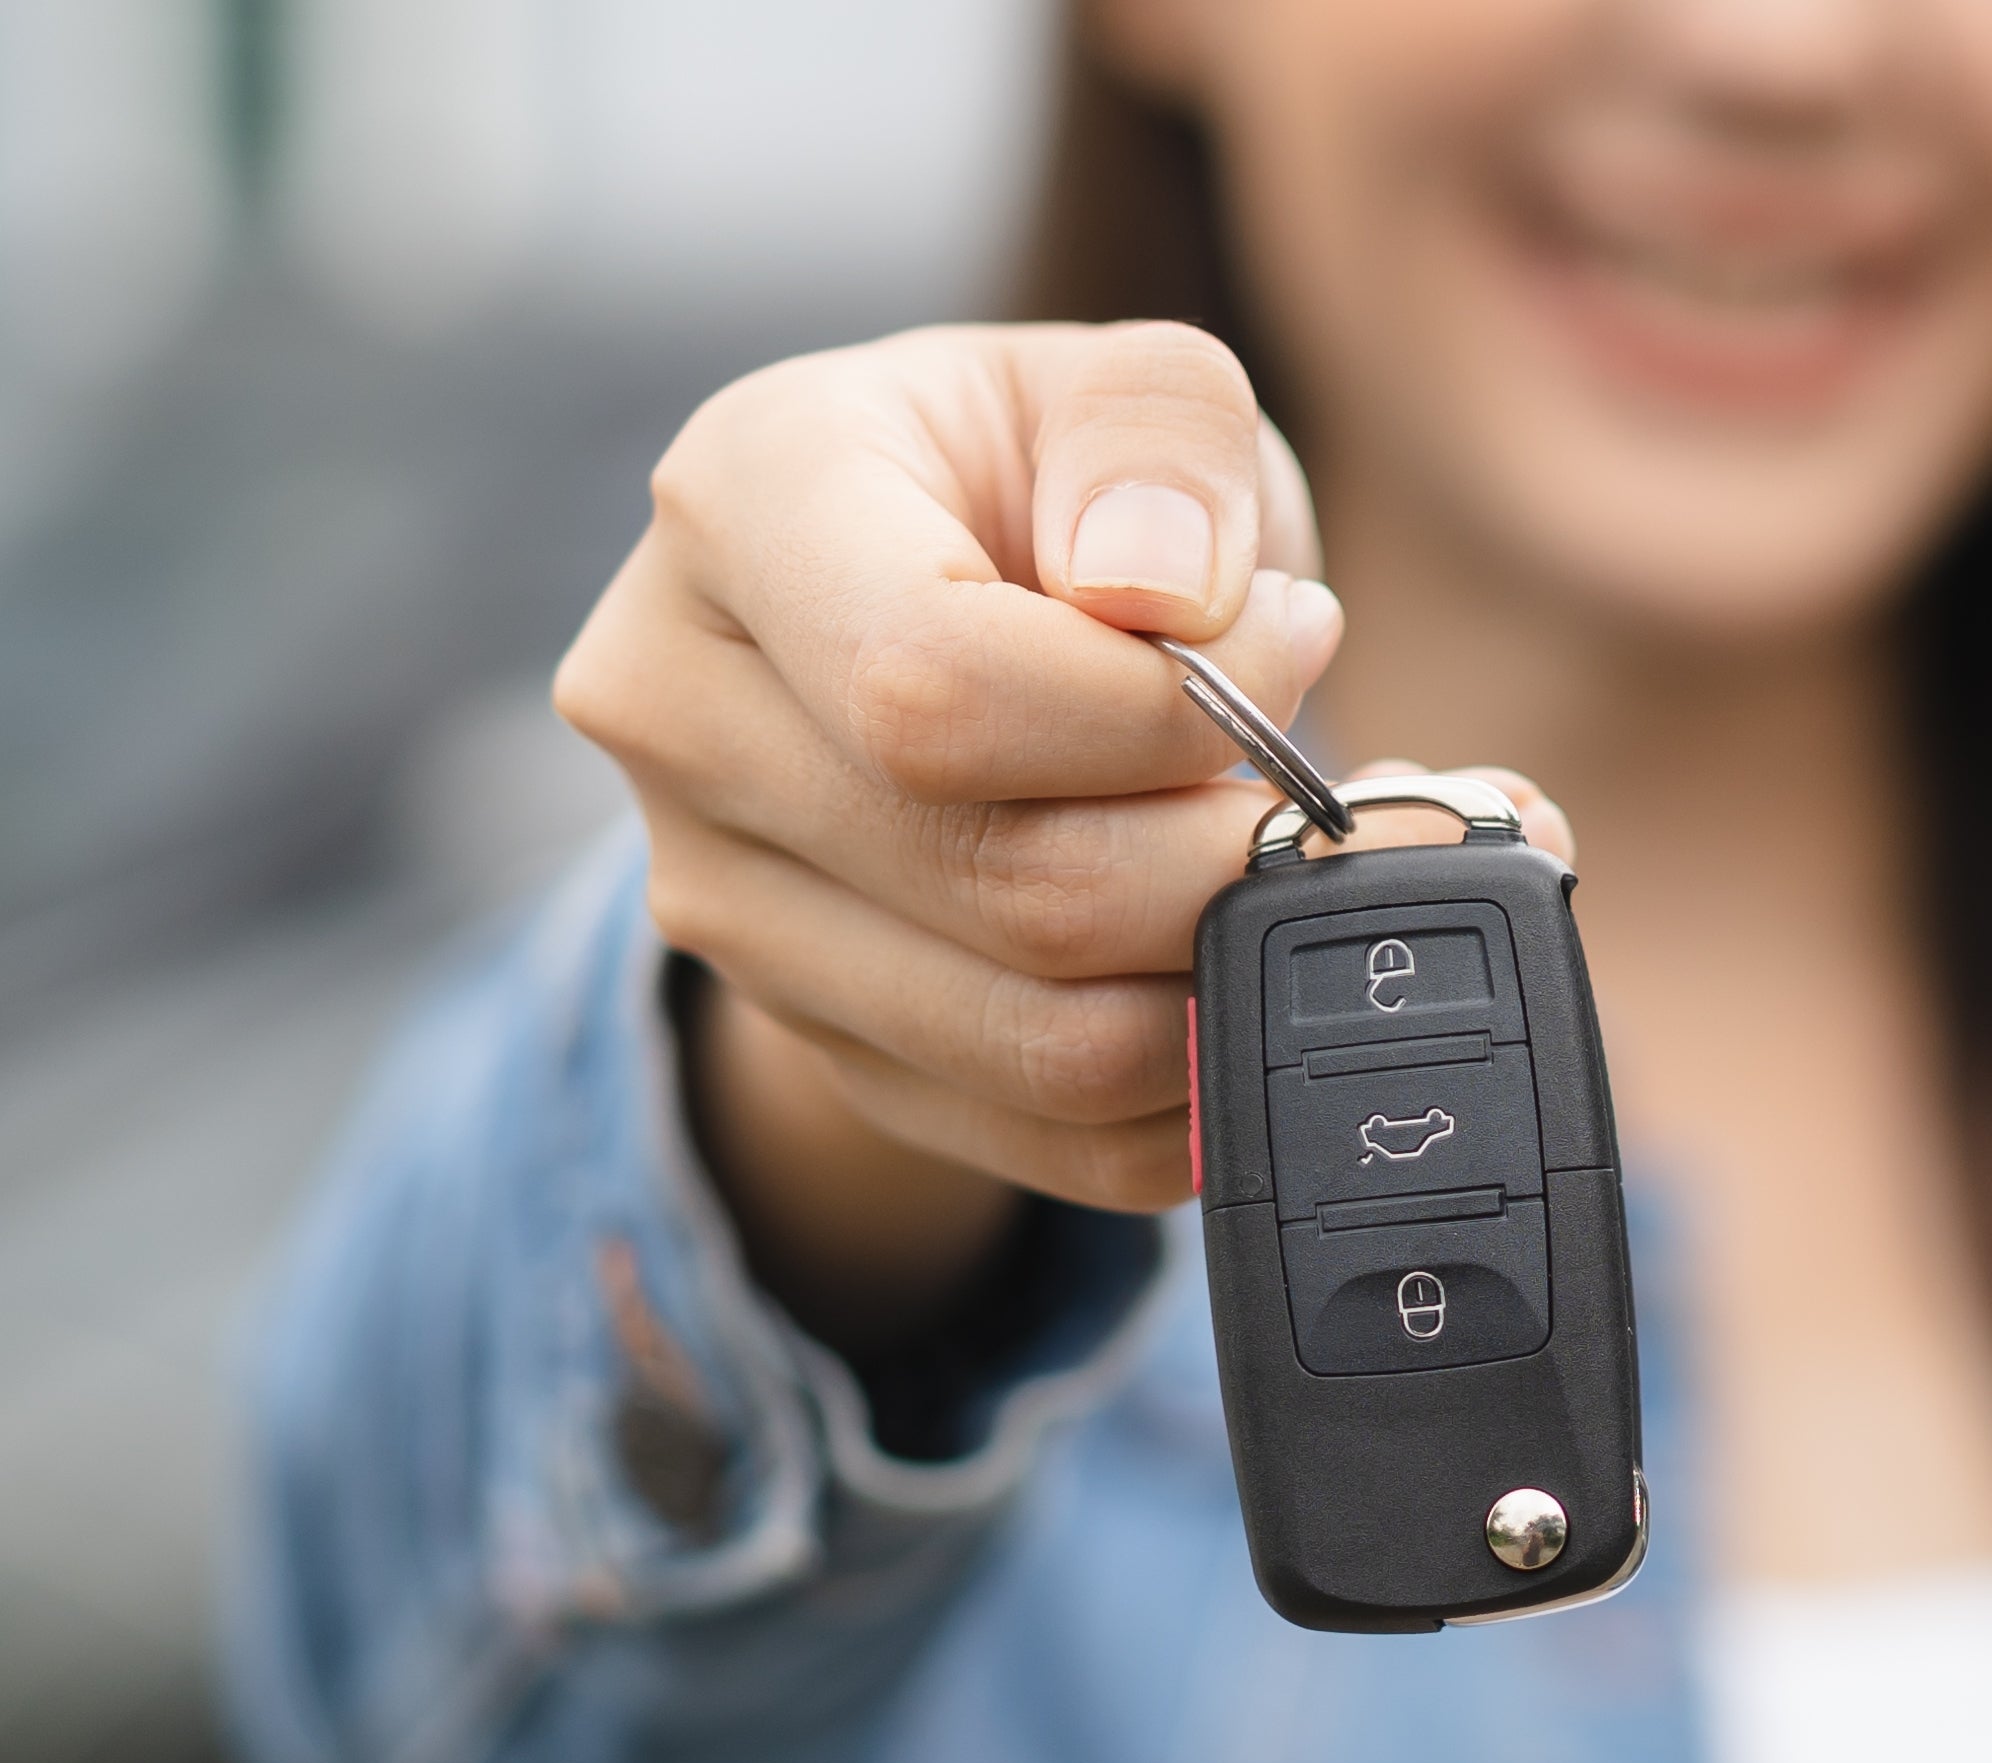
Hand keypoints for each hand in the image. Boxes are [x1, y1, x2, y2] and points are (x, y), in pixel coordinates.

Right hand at [553, 320, 1565, 1318]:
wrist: (954, 613)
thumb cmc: (1063, 487)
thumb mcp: (1136, 394)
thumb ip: (1165, 445)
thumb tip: (1168, 601)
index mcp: (740, 503)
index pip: (933, 684)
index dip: (1159, 711)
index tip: (1286, 642)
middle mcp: (679, 708)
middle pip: (1003, 883)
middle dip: (1218, 858)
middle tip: (1311, 792)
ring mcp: (722, 899)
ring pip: (1038, 1039)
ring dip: (1218, 980)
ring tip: (1286, 873)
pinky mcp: (813, 1039)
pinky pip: (1050, 1140)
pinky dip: (1194, 1088)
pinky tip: (1247, 974)